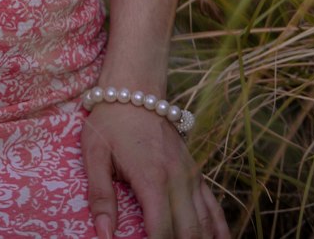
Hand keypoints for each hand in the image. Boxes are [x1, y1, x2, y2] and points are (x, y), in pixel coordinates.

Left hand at [82, 103, 228, 238]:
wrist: (135, 88)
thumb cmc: (110, 122)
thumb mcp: (94, 155)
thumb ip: (99, 196)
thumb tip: (104, 234)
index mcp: (152, 179)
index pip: (162, 232)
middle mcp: (178, 180)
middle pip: (189, 233)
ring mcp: (191, 176)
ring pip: (206, 223)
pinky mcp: (195, 171)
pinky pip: (214, 206)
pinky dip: (219, 229)